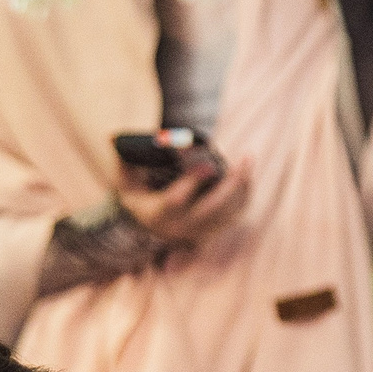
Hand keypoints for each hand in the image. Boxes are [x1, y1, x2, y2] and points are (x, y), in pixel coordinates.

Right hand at [118, 158, 251, 251]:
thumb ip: (128, 158)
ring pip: (226, 212)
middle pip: (210, 209)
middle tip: (243, 159)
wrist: (145, 215)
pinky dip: (244, 194)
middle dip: (229, 185)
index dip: (191, 183)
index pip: (175, 200)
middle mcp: (177, 228)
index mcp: (155, 214)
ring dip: (241, 186)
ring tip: (247, 158)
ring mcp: (196, 233)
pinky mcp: (212, 230)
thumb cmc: (134, 186)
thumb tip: (143, 139)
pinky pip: (234, 214)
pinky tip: (246, 172)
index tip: (208, 165)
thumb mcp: (125, 174)